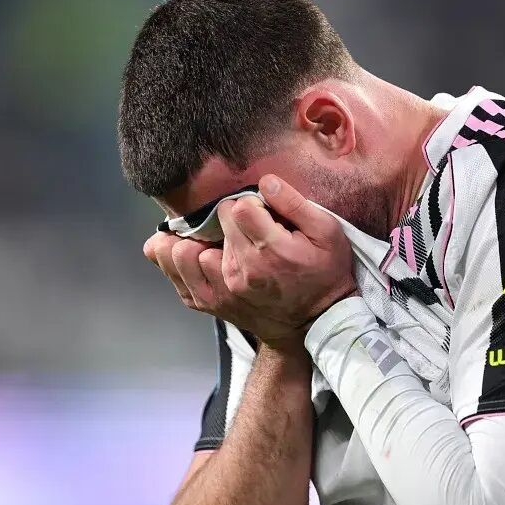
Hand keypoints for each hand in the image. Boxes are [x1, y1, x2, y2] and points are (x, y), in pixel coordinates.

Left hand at [143, 175, 356, 347]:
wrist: (316, 322)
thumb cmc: (325, 273)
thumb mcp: (328, 233)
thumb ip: (296, 204)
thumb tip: (265, 182)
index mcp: (272, 251)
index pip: (237, 208)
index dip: (248, 205)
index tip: (261, 214)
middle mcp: (242, 271)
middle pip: (211, 225)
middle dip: (226, 221)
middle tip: (246, 231)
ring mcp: (222, 290)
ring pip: (185, 249)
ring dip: (197, 240)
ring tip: (214, 241)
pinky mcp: (209, 302)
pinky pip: (177, 274)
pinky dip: (178, 260)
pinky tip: (191, 253)